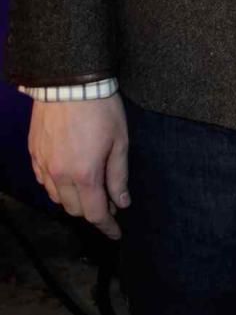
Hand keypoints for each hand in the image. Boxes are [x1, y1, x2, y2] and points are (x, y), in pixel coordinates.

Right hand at [28, 96, 129, 239]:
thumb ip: (119, 175)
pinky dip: (57, 186)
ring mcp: (44, 165)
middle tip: (110, 200)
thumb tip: (122, 202)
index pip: (95, 213)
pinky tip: (68, 177)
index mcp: (84, 175)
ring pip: (57, 198)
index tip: (117, 233)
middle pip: (75, 209)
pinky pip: (43, 181)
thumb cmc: (100, 108)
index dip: (108, 226)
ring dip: (74, 199)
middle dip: (93, 211)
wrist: (69, 82)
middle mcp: (60, 176)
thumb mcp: (120, 141)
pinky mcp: (34, 153)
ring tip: (90, 187)